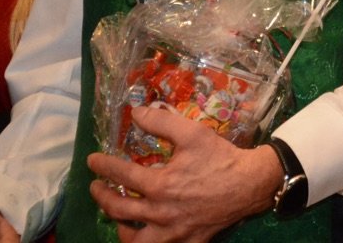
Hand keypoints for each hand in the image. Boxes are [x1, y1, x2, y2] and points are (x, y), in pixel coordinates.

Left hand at [87, 107, 282, 242]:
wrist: (250, 183)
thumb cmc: (220, 157)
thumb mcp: (193, 133)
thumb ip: (161, 121)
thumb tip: (135, 112)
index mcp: (160, 185)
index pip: (121, 175)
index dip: (102, 166)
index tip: (92, 161)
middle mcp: (160, 212)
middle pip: (119, 209)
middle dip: (101, 196)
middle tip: (95, 187)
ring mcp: (173, 232)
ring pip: (134, 240)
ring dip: (120, 228)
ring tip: (117, 216)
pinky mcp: (188, 241)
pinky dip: (147, 242)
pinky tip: (146, 233)